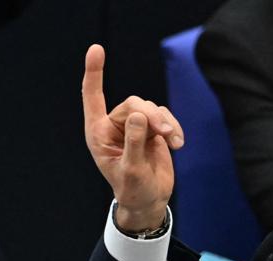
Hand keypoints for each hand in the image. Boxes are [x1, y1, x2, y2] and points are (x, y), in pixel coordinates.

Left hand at [82, 44, 181, 232]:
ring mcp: (134, 125)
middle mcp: (114, 126)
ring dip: (164, 123)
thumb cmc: (133, 189)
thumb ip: (135, 142)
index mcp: (99, 134)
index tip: (96, 49)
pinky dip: (173, 127)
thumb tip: (140, 115)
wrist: (149, 200)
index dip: (94, 73)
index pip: (93, 97)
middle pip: (133, 103)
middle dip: (151, 116)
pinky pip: (164, 116)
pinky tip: (178, 144)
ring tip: (173, 142)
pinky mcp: (152, 128)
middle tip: (165, 134)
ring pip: (150, 108)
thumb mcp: (132, 170)